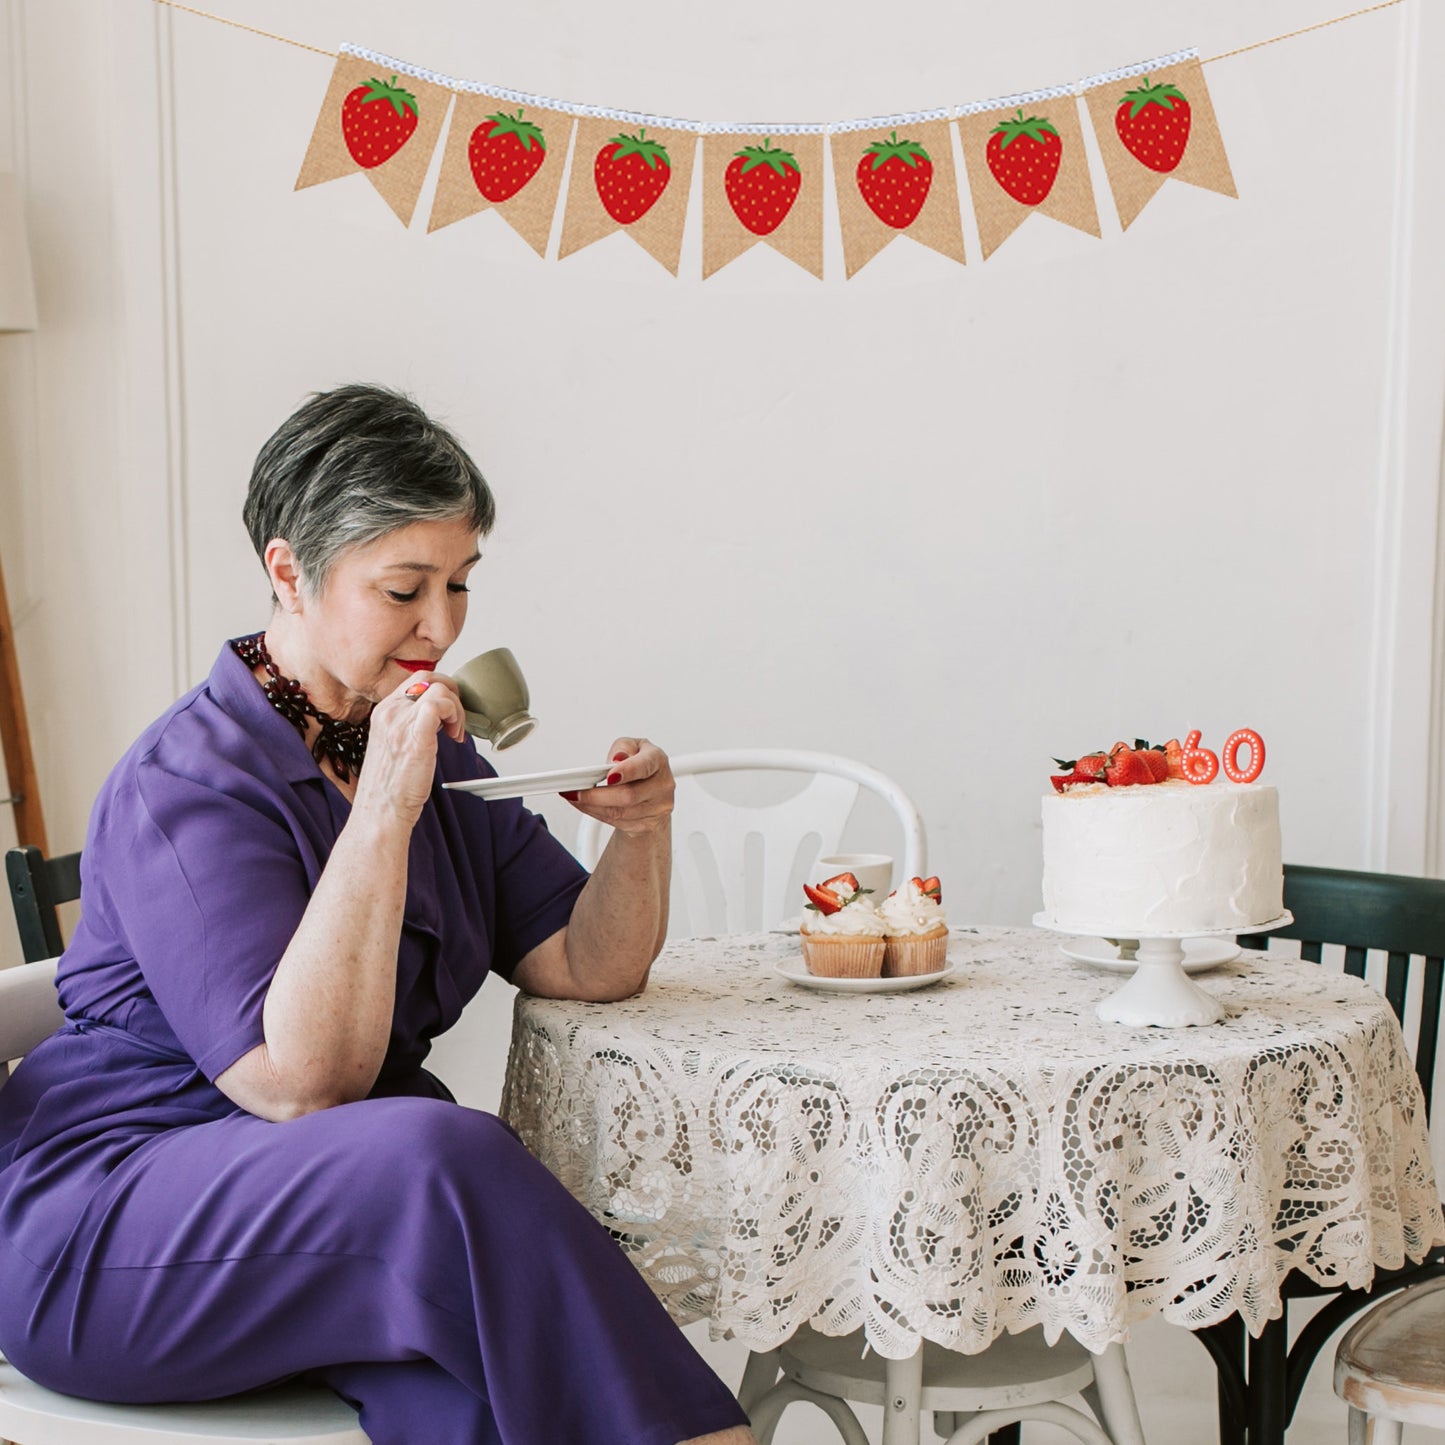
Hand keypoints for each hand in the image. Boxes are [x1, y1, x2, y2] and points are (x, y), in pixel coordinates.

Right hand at [353, 673, 465, 825]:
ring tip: (455, 732)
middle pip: (427, 677)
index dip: (439, 692)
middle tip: (455, 720)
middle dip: (451, 693)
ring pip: (438, 688)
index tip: (447, 716)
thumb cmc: (390, 787)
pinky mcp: (414, 736)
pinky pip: (439, 704)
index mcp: (383, 711)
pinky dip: (454, 714)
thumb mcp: (395, 745)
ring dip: (456, 708)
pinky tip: (454, 735)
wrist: (380, 812)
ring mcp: (400, 722)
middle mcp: (389, 712)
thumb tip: (436, 718)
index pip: (415, 681)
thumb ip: (409, 726)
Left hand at [565, 737, 673, 837]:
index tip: (609, 776)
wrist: (655, 792)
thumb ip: (623, 747)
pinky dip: (596, 814)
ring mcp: (656, 808)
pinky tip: (585, 805)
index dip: (627, 771)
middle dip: (597, 795)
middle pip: (628, 795)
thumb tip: (617, 759)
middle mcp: (661, 786)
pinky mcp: (647, 825)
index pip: (645, 766)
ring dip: (591, 806)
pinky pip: (617, 822)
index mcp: (658, 761)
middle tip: (576, 791)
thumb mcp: (633, 746)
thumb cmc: (641, 765)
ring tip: (574, 797)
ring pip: (619, 812)